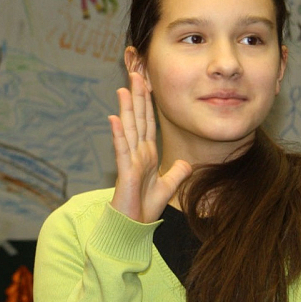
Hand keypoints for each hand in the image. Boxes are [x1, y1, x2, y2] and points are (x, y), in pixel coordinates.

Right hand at [107, 71, 191, 222]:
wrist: (132, 227)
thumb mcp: (168, 187)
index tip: (148, 84)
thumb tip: (186, 162)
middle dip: (138, 97)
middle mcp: (138, 153)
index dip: (149, 104)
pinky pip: (122, 149)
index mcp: (148, 155)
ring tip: (123, 89)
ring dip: (126, 109)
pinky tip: (115, 118)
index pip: (149, 124)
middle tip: (135, 74)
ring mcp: (130, 161)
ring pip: (128, 129)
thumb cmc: (144, 209)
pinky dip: (118, 134)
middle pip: (138, 120)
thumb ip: (177, 173)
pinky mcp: (125, 171)